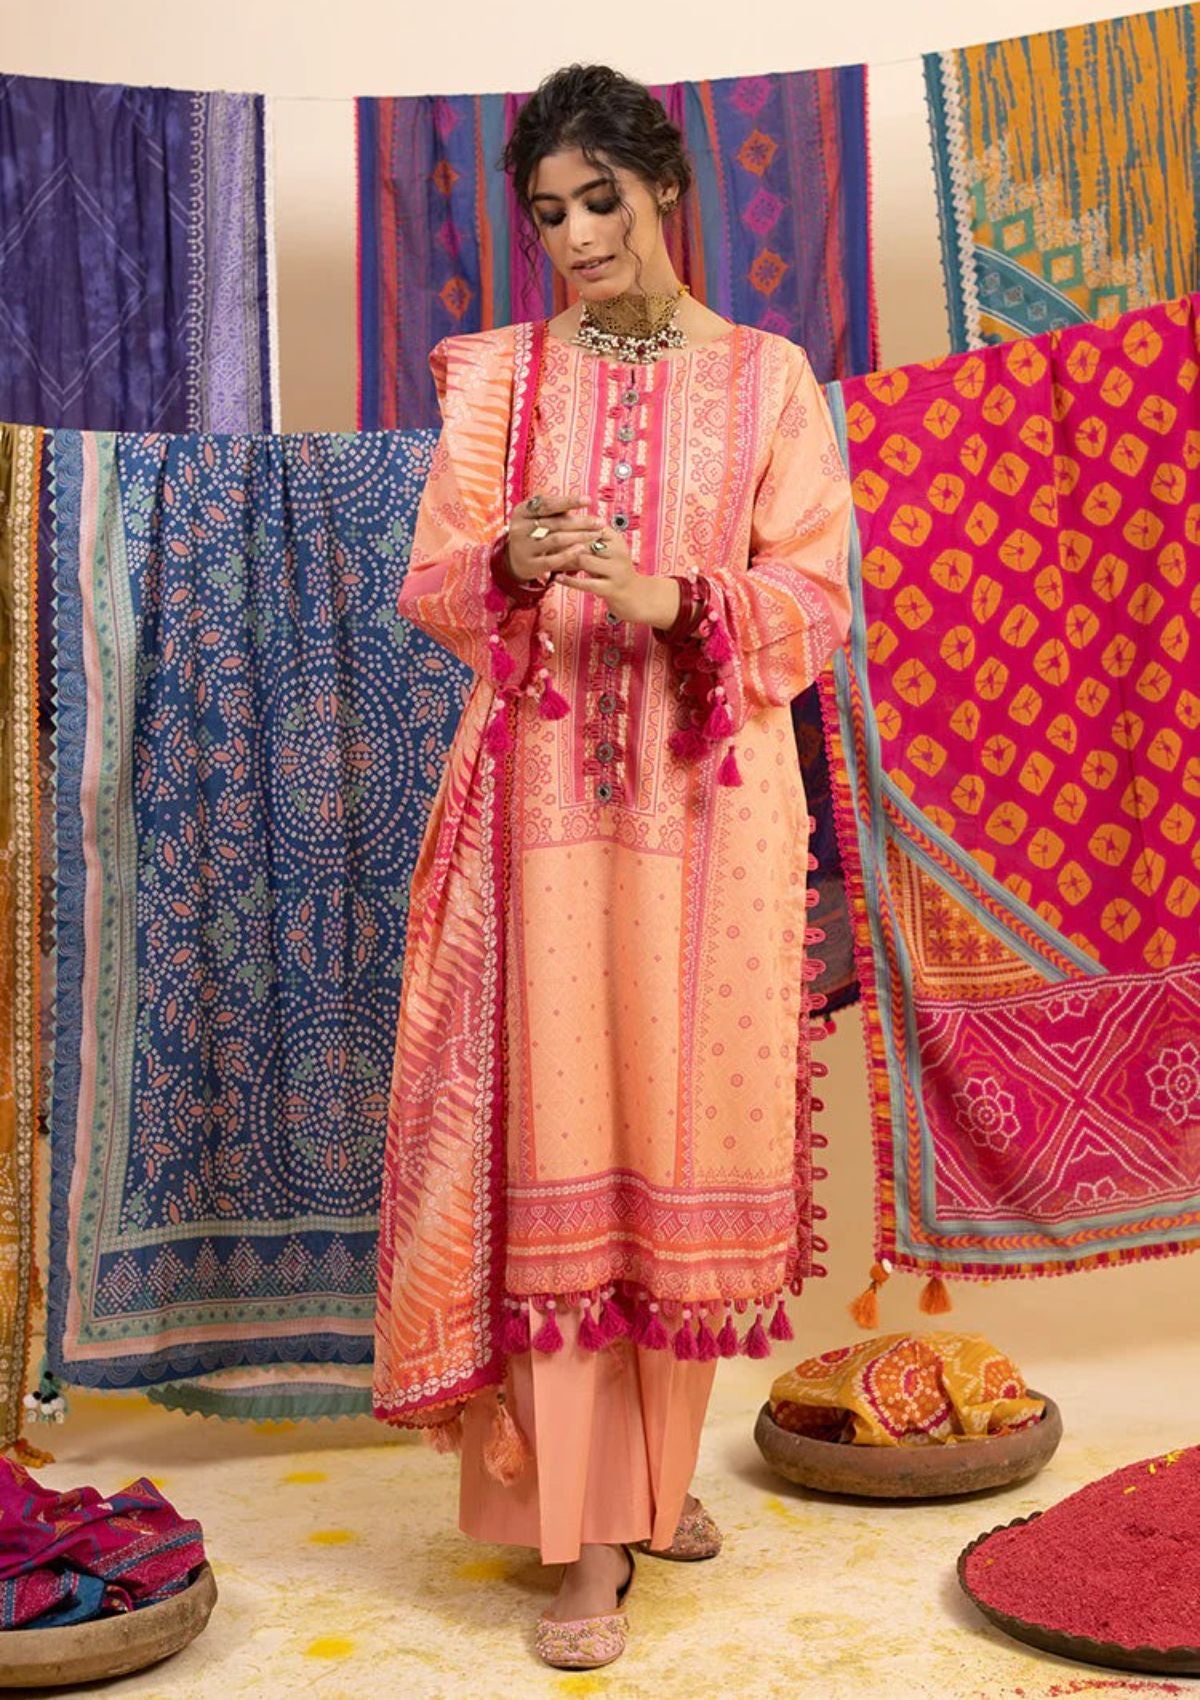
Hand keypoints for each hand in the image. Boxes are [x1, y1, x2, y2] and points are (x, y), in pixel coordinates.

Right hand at [507, 493, 604, 582]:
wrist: (515, 561)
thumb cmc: (533, 533)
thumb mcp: (537, 517)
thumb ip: (555, 510)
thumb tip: (584, 501)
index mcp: (521, 512)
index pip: (547, 504)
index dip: (568, 501)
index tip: (588, 500)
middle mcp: (519, 529)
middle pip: (555, 523)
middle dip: (580, 522)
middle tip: (599, 522)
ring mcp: (523, 548)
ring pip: (556, 540)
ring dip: (579, 536)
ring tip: (596, 535)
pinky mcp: (530, 565)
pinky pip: (552, 560)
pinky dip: (569, 554)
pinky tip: (582, 549)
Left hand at [555, 528, 681, 629]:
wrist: (635, 597)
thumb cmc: (612, 572)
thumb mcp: (604, 551)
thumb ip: (587, 538)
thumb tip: (560, 519)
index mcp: (615, 538)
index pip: (589, 525)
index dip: (568, 524)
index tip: (547, 524)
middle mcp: (618, 552)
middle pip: (585, 541)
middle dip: (562, 540)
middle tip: (542, 540)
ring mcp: (617, 571)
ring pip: (584, 560)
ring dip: (564, 560)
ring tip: (547, 559)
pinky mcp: (612, 589)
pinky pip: (587, 583)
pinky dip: (570, 580)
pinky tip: (557, 578)